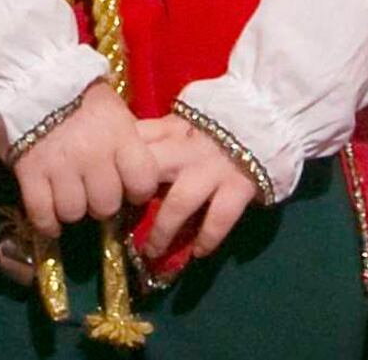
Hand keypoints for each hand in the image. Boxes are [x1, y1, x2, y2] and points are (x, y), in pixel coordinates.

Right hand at [11, 83, 159, 245]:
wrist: (30, 77)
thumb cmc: (79, 93)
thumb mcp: (115, 109)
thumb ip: (129, 140)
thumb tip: (145, 170)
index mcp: (119, 135)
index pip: (142, 182)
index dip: (137, 190)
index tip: (129, 187)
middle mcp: (93, 155)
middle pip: (106, 205)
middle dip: (102, 202)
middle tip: (94, 192)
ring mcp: (60, 166)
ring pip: (74, 212)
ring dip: (73, 209)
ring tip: (70, 198)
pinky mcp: (30, 173)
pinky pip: (41, 214)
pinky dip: (47, 222)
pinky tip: (51, 220)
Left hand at [129, 115, 258, 272]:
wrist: (266, 113)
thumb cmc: (216, 122)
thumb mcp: (181, 119)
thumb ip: (154, 133)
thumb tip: (116, 152)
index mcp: (171, 129)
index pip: (134, 142)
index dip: (114, 165)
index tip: (101, 187)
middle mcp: (188, 148)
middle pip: (148, 172)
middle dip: (132, 201)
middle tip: (119, 226)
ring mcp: (214, 168)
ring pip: (179, 202)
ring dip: (163, 231)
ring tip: (152, 253)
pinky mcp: (239, 186)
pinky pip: (219, 218)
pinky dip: (207, 237)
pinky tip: (198, 252)